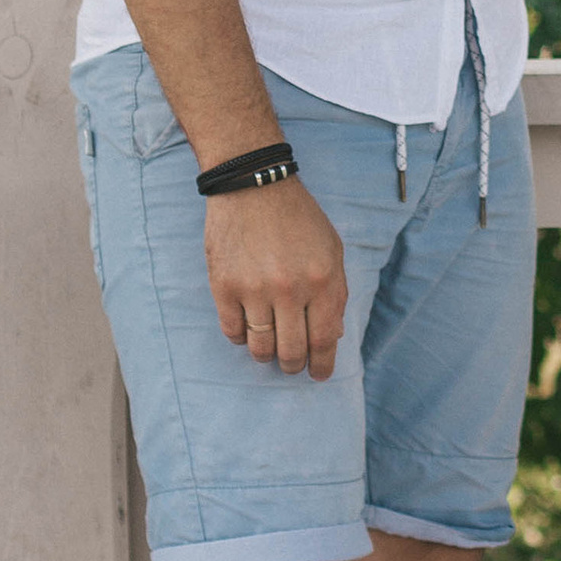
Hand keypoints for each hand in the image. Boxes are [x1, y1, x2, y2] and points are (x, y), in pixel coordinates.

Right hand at [205, 173, 349, 379]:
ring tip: (269, 349)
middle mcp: (290, 289)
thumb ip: (335, 293)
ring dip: (267, 355)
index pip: (324, 339)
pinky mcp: (224, 286)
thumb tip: (331, 335)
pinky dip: (241, 337)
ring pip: (260, 347)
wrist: (253, 185)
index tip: (319, 374)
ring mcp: (254, 289)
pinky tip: (247, 328)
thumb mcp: (331, 249)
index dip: (322, 364)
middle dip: (293, 365)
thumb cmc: (298, 218)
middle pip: (291, 351)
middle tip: (292, 365)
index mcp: (323, 279)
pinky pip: (233, 331)